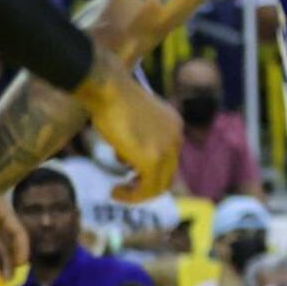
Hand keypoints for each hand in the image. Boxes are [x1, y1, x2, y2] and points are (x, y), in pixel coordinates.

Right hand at [75, 55, 181, 203]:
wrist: (110, 89)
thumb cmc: (112, 98)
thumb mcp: (133, 119)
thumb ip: (137, 137)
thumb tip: (127, 158)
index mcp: (174, 126)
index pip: (169, 157)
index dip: (149, 169)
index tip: (127, 172)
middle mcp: (176, 137)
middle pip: (167, 174)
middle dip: (145, 184)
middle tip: (124, 187)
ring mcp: (167, 149)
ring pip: (159, 185)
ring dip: (138, 194)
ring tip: (118, 191)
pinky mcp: (153, 159)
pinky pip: (147, 188)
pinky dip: (133, 196)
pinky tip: (116, 192)